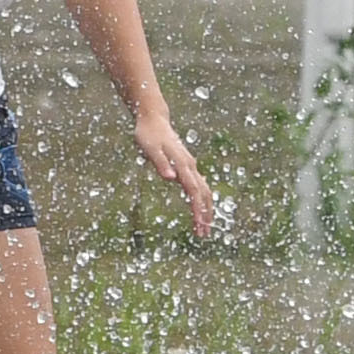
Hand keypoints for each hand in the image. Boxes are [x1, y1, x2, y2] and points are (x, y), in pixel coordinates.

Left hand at [132, 104, 216, 240]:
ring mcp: (190, 166)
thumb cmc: (148, 135)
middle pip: (203, 193)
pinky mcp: (186, 167)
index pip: (193, 191)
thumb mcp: (149, 149)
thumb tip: (169, 178)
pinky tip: (199, 210)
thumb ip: (160, 163)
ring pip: (204, 190)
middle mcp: (190, 166)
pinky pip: (198, 186)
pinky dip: (201, 200)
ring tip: (203, 227)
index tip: (198, 224)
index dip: (197, 209)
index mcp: (182, 164)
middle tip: (203, 233)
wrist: (154, 120)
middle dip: (205, 214)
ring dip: (205, 209)